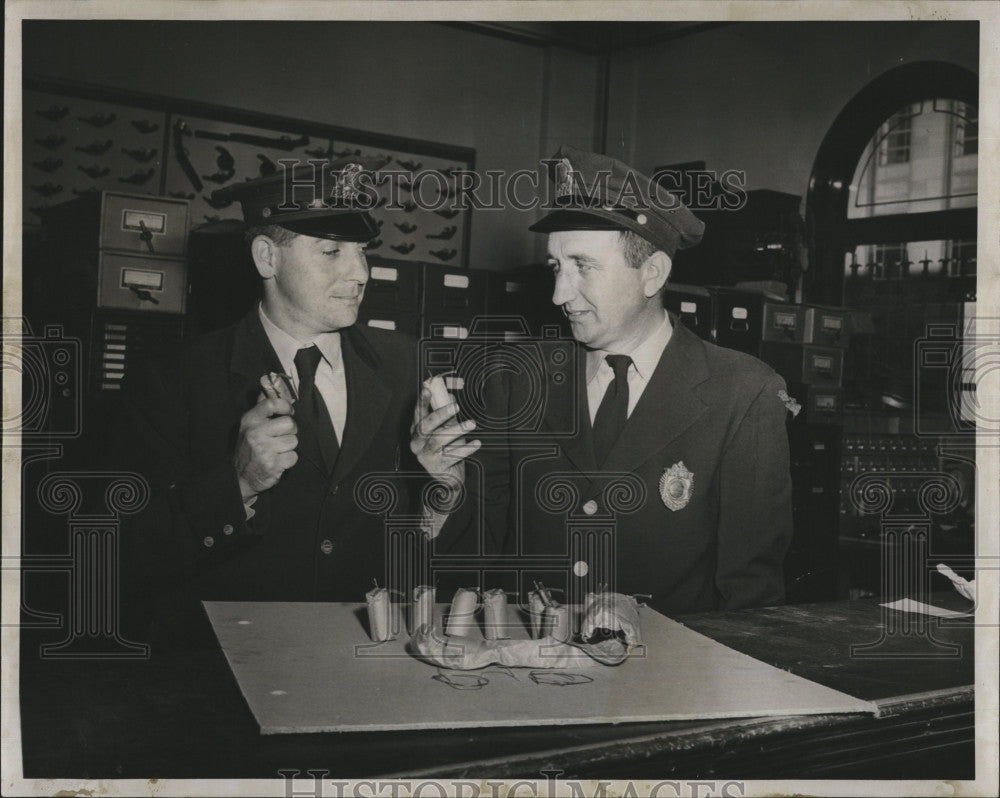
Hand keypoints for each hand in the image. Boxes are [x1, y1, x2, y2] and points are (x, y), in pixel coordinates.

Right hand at [233, 387, 297, 499]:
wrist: (239, 477)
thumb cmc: (249, 447)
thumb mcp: (250, 425)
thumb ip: (261, 405)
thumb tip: (269, 380)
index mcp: (250, 420)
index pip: (272, 403)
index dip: (285, 406)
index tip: (289, 411)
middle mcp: (256, 433)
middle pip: (290, 424)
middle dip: (290, 431)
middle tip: (282, 436)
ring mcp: (264, 449)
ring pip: (293, 441)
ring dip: (289, 447)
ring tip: (277, 450)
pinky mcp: (272, 464)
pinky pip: (293, 457)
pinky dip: (288, 460)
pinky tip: (278, 461)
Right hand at [410, 377, 479, 495]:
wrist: (448, 478)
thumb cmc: (447, 450)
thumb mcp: (446, 429)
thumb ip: (447, 415)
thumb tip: (449, 395)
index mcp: (417, 431)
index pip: (418, 413)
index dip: (423, 401)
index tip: (428, 388)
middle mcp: (417, 442)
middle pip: (426, 425)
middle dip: (441, 414)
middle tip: (456, 406)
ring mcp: (425, 455)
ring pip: (439, 439)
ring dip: (457, 429)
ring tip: (472, 424)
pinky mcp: (436, 466)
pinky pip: (452, 454)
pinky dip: (466, 448)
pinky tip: (476, 443)